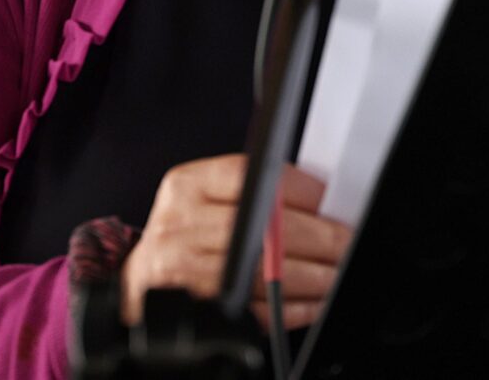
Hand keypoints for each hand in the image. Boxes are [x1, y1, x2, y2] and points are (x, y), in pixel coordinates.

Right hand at [120, 155, 353, 330]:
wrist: (141, 280)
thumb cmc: (187, 232)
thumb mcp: (207, 196)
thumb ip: (254, 192)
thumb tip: (322, 201)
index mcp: (188, 185)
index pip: (254, 178)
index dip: (303, 192)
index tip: (334, 203)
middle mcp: (179, 224)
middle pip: (265, 229)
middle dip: (320, 238)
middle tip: (347, 241)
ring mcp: (181, 269)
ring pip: (265, 273)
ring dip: (314, 277)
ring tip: (338, 272)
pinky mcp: (193, 308)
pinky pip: (256, 310)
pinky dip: (293, 308)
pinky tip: (314, 300)